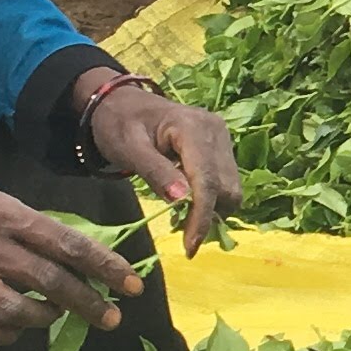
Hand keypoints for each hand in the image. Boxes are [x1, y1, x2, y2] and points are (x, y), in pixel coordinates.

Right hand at [0, 170, 140, 343]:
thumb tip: (71, 255)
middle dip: (88, 304)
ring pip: (18, 312)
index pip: (68, 245)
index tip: (132, 285)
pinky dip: (5, 335)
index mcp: (6, 215)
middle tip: (110, 318)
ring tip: (54, 317)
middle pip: (50, 283)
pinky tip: (14, 330)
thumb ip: (27, 226)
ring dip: (45, 320)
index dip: (105, 268)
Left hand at [83, 78, 242, 249]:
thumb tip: (181, 200)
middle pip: (226, 188)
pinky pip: (226, 182)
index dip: (201, 216)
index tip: (190, 248)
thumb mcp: (128, 148)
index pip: (207, 180)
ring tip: (183, 216)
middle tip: (180, 232)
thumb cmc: (119, 123)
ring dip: (212, 210)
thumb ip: (155, 172)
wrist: (121, 102)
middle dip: (208, 215)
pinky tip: (189, 200)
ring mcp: (222, 138)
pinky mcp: (222, 147)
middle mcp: (216, 131)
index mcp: (193, 127)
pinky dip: (211, 199)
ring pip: (231, 189)